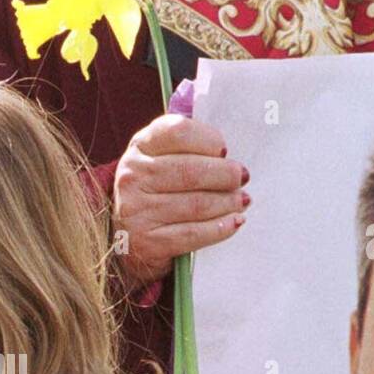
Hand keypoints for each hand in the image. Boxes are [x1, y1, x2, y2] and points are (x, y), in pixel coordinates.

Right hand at [112, 114, 249, 286]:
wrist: (132, 238)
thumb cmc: (160, 190)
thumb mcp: (164, 159)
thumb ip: (192, 148)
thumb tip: (231, 159)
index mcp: (140, 147)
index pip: (178, 132)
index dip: (208, 139)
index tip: (224, 151)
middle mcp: (132, 177)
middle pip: (190, 171)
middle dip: (225, 175)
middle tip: (241, 178)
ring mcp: (136, 211)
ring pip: (195, 204)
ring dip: (227, 203)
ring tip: (241, 201)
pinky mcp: (147, 242)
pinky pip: (193, 234)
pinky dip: (220, 228)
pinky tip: (234, 222)